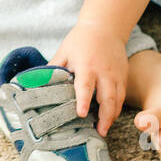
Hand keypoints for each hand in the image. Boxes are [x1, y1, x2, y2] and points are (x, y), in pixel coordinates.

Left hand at [51, 21, 127, 136]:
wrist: (105, 27)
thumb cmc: (80, 40)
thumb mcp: (64, 51)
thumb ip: (53, 69)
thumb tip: (36, 84)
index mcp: (87, 65)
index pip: (85, 85)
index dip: (83, 100)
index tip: (82, 114)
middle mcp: (104, 71)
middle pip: (107, 97)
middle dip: (105, 117)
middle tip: (99, 132)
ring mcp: (116, 74)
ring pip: (117, 99)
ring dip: (112, 116)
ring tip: (104, 130)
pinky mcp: (123, 76)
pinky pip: (122, 96)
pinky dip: (117, 108)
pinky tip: (110, 118)